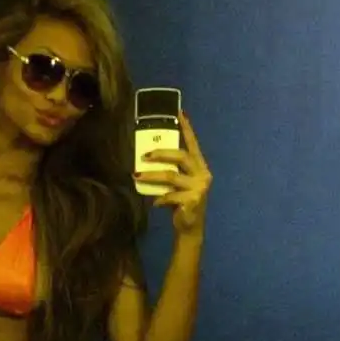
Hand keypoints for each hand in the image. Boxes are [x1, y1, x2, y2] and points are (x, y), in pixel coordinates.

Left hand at [134, 111, 211, 233]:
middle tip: (144, 155)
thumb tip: (147, 158)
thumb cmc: (182, 202)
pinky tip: (155, 203)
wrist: (190, 227)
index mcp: (200, 167)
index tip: (180, 113)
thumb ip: (170, 170)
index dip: (187, 129)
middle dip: (161, 153)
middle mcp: (202, 174)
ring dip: (152, 176)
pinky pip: (170, 195)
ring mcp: (199, 188)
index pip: (193, 144)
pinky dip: (160, 199)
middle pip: (181, 156)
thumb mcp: (177, 183)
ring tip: (137, 176)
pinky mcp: (193, 201)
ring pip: (171, 176)